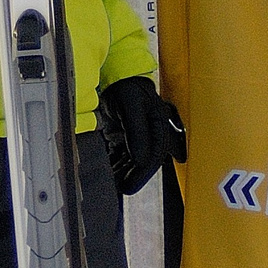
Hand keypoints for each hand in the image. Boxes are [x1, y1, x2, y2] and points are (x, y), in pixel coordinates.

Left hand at [97, 75, 185, 194]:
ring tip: (113, 184)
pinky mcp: (127, 138)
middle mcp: (152, 135)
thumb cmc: (129, 87)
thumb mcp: (133, 107)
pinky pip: (122, 156)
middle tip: (122, 189)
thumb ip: (137, 132)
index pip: (154, 155)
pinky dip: (116, 165)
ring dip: (124, 172)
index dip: (143, 173)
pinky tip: (109, 173)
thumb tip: (141, 159)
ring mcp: (139, 137)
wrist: (118, 77)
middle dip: (133, 176)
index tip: (130, 187)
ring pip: (134, 161)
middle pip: (145, 161)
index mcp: (159, 126)